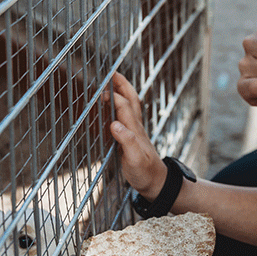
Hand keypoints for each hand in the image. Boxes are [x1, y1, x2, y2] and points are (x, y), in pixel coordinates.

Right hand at [106, 72, 165, 198]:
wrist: (157, 183)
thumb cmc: (145, 173)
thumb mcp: (135, 160)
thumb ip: (126, 142)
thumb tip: (115, 124)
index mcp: (134, 130)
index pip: (123, 106)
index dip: (113, 96)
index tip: (100, 90)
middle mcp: (136, 127)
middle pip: (131, 99)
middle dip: (122, 84)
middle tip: (111, 72)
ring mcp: (136, 131)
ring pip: (131, 104)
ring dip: (123, 90)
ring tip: (113, 81)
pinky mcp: (134, 136)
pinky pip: (128, 114)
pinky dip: (122, 104)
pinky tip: (116, 104)